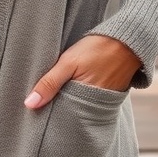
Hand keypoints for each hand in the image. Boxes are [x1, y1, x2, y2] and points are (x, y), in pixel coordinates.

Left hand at [24, 35, 140, 108]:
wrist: (128, 40)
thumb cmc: (97, 49)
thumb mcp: (69, 62)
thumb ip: (50, 82)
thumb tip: (30, 104)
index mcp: (83, 102)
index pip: (60, 116)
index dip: (47, 113)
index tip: (32, 110)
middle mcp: (93, 107)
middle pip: (68, 112)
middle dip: (55, 109)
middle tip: (39, 103)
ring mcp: (101, 100)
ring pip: (77, 105)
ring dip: (66, 100)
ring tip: (52, 94)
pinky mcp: (106, 93)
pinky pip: (87, 98)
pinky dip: (78, 94)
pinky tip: (70, 86)